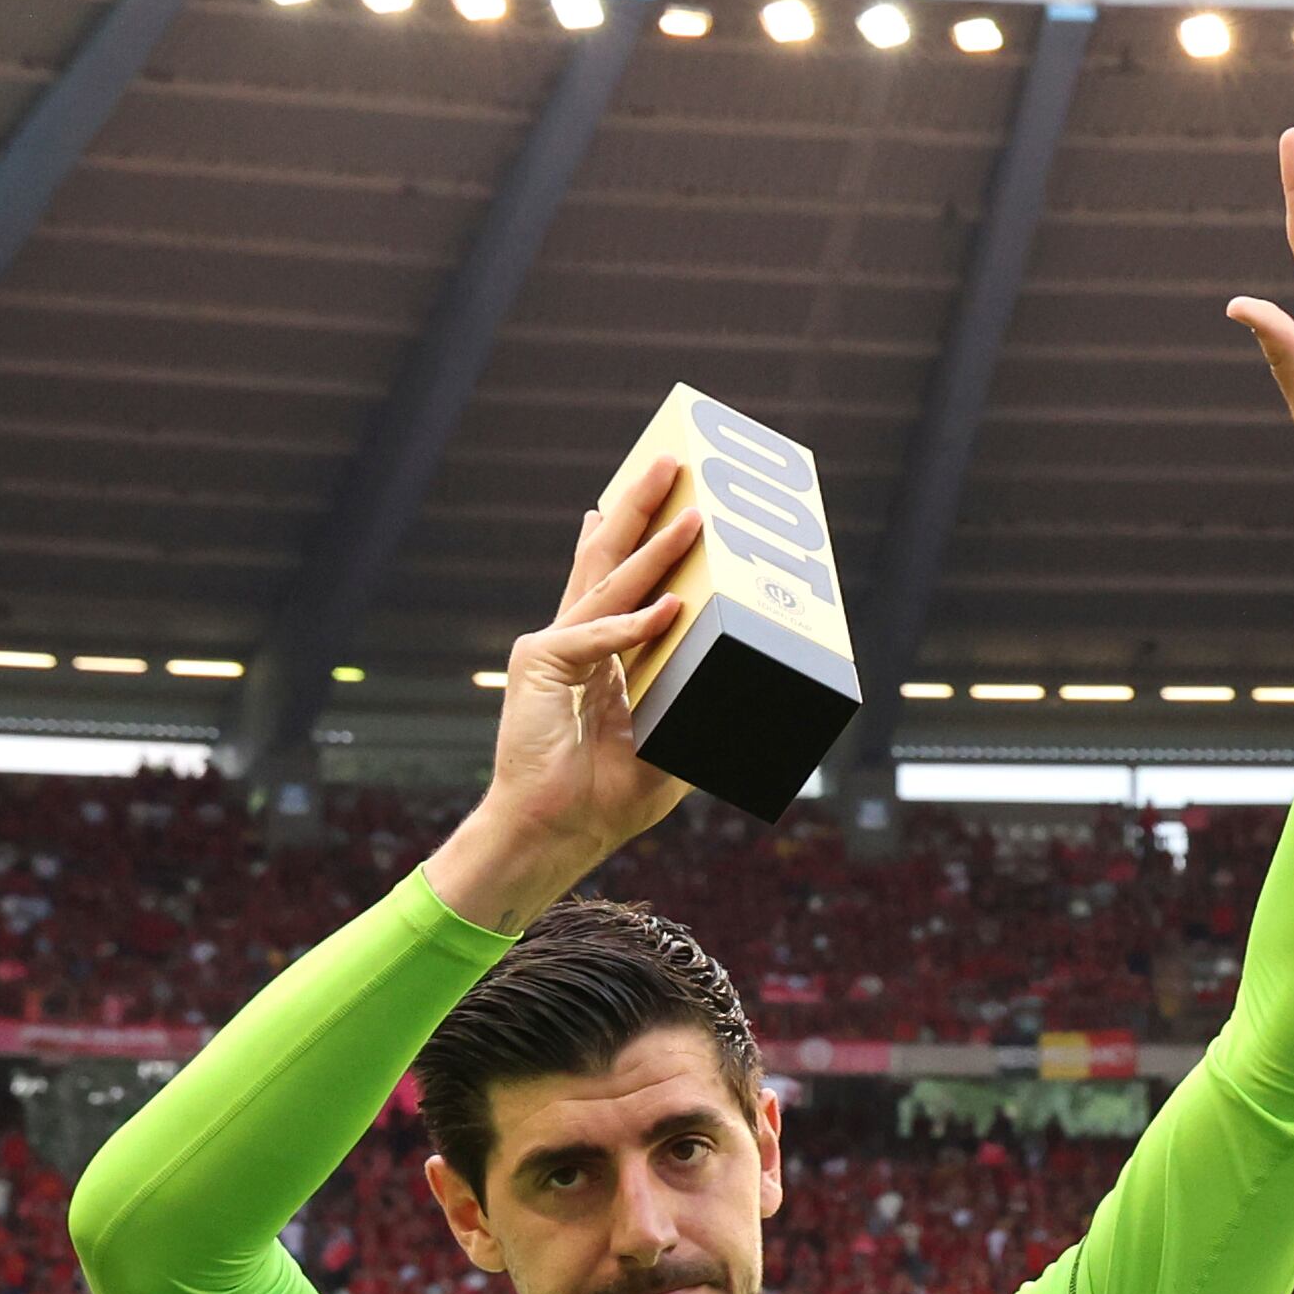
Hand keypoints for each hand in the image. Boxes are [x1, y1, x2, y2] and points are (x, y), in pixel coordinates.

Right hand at [433, 464, 701, 930]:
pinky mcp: (539, 664)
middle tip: (672, 463)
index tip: (653, 496)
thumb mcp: (673, 741)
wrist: (557, 830)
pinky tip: (671, 608)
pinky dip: (635, 627)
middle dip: (643, 509)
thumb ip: (699, 705)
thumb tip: (754, 689)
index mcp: (598, 652)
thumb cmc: (609, 793)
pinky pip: (597, 639)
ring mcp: (553, 646)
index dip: (637, 538)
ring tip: (692, 514)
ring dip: (656, 549)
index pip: (619, 580)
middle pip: (611, 558)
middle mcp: (573, 638)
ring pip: (612, 585)